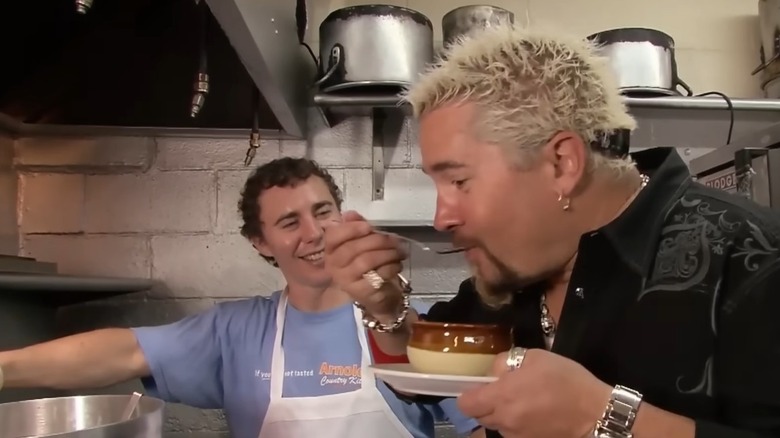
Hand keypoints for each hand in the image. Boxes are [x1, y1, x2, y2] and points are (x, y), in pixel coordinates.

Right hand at [323, 211, 407, 319]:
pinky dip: (391, 267)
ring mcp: (345, 280)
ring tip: (399, 252)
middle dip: (378, 240)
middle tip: (395, 241)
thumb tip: (350, 214)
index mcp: (331, 251)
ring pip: (366, 260)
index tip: (368, 226)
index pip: (333, 236)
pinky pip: (377, 274)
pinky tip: (397, 265)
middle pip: (353, 248)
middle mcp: (333, 266)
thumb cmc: (369, 266)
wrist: (378, 296)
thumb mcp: (364, 243)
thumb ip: (358, 228)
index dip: (350, 229)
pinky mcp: (360, 292)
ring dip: (388, 253)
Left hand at [457, 349, 611, 437]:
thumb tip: (493, 372)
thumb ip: (506, 362)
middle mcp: (504, 420)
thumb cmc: (565, 380)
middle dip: (484, 404)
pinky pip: (512, 432)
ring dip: (501, 414)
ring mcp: (516, 436)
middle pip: (479, 416)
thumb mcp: (535, 357)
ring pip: (496, 425)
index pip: (466, 404)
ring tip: (522, 401)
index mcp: (502, 396)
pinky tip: (532, 414)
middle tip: (502, 391)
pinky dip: (515, 424)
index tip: (480, 386)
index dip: (468, 394)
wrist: (595, 412)